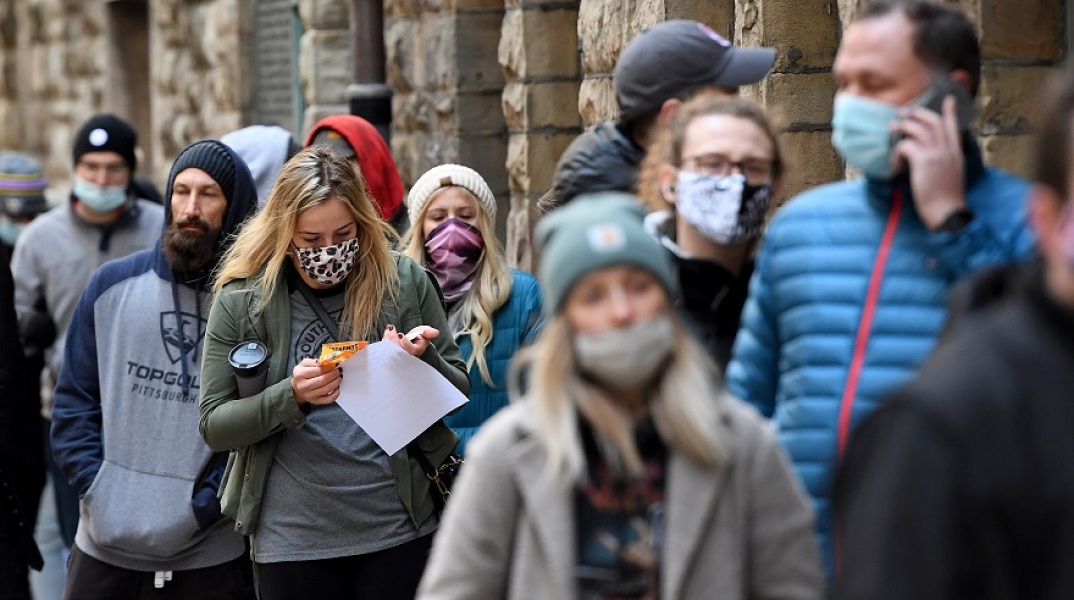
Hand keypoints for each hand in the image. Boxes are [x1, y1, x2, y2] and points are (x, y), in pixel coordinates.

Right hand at [290, 358, 341, 405]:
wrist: (297, 388)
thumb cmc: (302, 374)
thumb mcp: (304, 364)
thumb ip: (313, 361)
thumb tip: (323, 362)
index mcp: (300, 374)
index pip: (318, 370)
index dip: (329, 367)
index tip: (335, 364)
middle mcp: (303, 386)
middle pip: (323, 380)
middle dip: (334, 374)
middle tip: (339, 371)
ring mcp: (309, 395)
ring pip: (327, 389)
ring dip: (336, 382)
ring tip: (339, 377)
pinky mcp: (315, 402)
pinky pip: (328, 400)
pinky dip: (335, 394)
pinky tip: (337, 387)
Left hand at [382, 323, 438, 356]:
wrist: (411, 339)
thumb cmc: (419, 336)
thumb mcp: (425, 332)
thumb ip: (429, 332)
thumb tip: (436, 332)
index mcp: (417, 350)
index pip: (412, 351)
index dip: (406, 344)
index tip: (401, 335)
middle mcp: (407, 356)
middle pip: (399, 352)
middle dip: (393, 341)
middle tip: (391, 330)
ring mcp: (398, 356)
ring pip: (390, 352)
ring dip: (387, 340)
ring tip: (389, 330)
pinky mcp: (390, 354)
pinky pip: (384, 350)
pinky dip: (384, 341)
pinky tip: (386, 333)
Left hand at [892, 95, 966, 229]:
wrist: (948, 213)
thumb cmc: (946, 201)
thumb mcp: (952, 177)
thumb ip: (944, 164)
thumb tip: (926, 159)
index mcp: (956, 154)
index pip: (953, 127)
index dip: (949, 112)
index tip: (948, 100)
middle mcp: (948, 150)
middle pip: (933, 122)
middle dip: (917, 114)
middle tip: (904, 113)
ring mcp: (937, 154)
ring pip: (917, 129)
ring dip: (902, 127)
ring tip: (891, 129)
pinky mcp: (924, 161)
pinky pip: (905, 146)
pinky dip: (896, 152)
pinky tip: (895, 163)